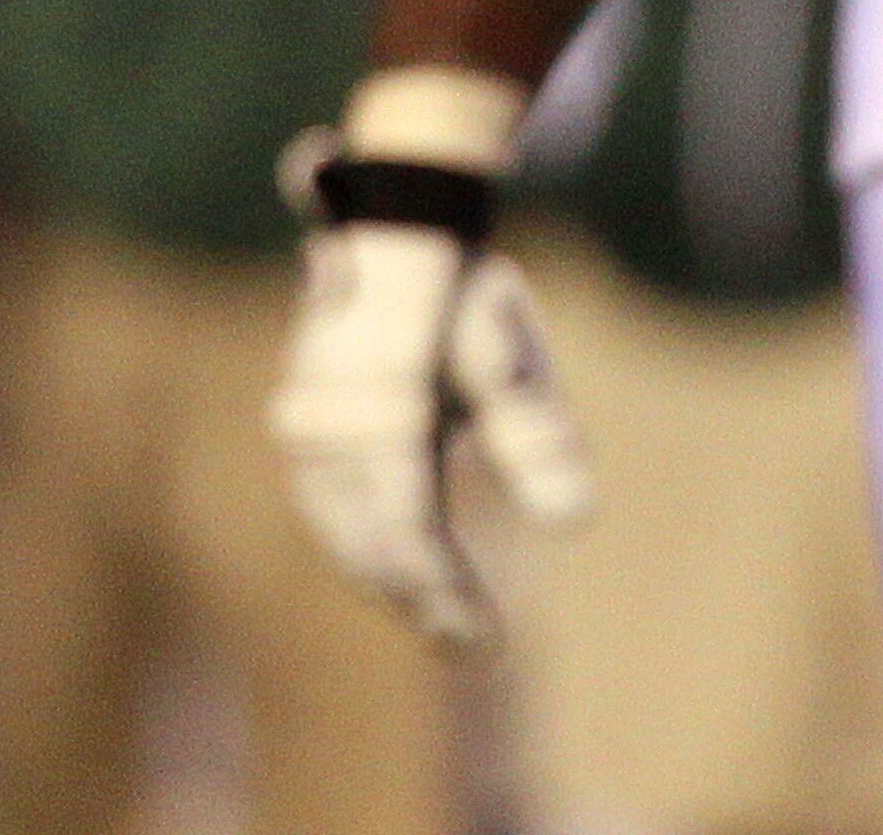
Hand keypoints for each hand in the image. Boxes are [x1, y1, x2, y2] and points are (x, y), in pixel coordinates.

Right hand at [266, 132, 590, 640]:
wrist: (394, 232)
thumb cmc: (462, 293)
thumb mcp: (510, 348)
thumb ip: (537, 434)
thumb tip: (577, 522)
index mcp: (380, 407)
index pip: (408, 529)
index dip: (444, 594)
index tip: (487, 641)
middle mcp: (327, 428)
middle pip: (370, 545)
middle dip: (422, 602)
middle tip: (475, 650)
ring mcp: (306, 434)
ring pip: (345, 536)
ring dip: (393, 585)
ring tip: (450, 627)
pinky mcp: (306, 438)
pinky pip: (334, 513)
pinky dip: (372, 551)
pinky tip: (413, 579)